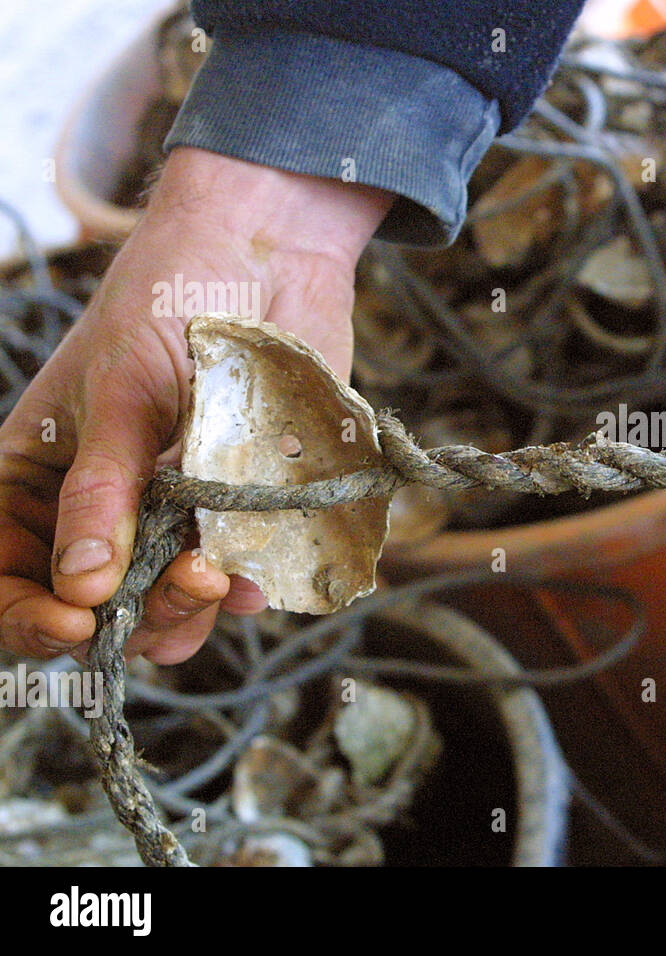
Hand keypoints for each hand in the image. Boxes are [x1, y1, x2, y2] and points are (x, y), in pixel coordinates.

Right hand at [0, 147, 391, 662]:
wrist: (266, 256)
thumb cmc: (170, 299)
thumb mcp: (123, 393)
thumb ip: (105, 489)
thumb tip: (83, 585)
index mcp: (40, 481)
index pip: (8, 578)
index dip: (27, 616)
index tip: (77, 620)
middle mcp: (105, 511)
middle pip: (99, 611)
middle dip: (133, 617)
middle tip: (185, 581)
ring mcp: (178, 514)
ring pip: (170, 607)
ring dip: (190, 611)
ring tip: (217, 575)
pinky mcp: (246, 508)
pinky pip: (241, 577)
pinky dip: (246, 588)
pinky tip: (255, 578)